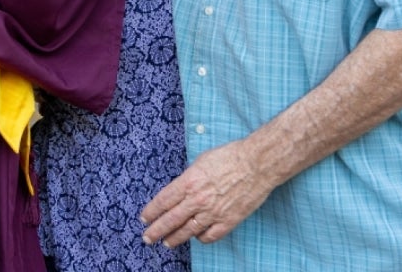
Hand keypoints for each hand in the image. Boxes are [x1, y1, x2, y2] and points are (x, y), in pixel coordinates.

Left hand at [139, 139, 272, 248]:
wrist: (257, 164)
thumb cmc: (230, 157)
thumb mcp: (201, 161)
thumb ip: (188, 178)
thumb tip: (180, 190)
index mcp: (189, 182)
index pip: (163, 201)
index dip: (151, 212)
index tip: (144, 218)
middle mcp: (198, 199)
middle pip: (171, 220)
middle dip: (156, 230)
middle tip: (147, 238)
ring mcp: (213, 212)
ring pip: (188, 231)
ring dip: (175, 238)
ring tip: (167, 243)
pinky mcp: (228, 221)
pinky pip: (209, 236)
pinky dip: (200, 239)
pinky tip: (196, 237)